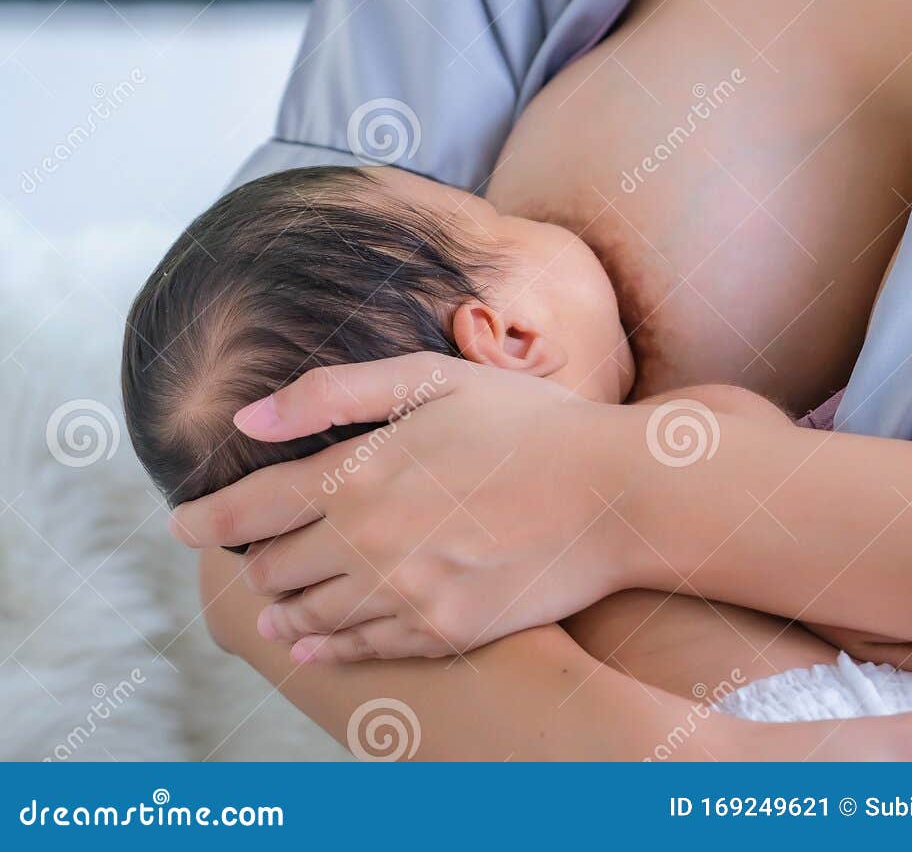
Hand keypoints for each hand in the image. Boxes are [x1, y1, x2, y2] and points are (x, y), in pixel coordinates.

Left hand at [169, 353, 642, 664]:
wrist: (614, 492)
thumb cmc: (524, 421)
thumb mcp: (430, 379)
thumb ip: (333, 393)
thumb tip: (249, 413)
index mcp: (357, 474)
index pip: (251, 509)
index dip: (206, 521)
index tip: (180, 527)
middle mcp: (367, 543)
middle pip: (275, 568)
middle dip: (253, 559)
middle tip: (249, 552)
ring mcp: (405, 595)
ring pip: (311, 616)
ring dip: (283, 607)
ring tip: (271, 606)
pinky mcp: (442, 633)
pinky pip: (361, 651)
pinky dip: (326, 648)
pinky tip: (312, 646)